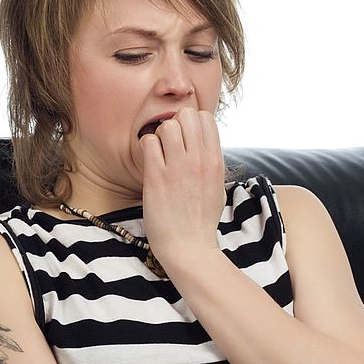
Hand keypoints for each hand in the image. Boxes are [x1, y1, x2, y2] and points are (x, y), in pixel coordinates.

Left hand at [140, 107, 225, 266]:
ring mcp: (178, 169)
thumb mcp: (217, 186)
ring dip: (159, 135)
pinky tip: (149, 162)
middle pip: (186, 115)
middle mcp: (199, 161)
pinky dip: (146, 147)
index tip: (185, 139)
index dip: (191, 123)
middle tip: (169, 145)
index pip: (205, 118)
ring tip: (159, 154)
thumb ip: (211, 162)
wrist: (188, 248)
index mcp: (215, 162)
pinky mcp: (156, 178)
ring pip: (167, 125)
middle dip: (175, 124)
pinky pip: (148, 143)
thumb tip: (203, 142)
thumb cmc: (200, 220)